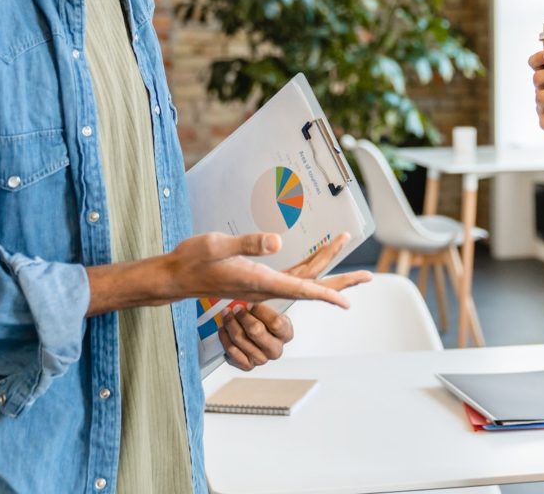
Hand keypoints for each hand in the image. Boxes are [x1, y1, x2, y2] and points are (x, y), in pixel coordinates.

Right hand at [161, 231, 370, 307]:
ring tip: (346, 248)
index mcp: (259, 281)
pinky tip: (318, 259)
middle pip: (310, 285)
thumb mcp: (217, 245)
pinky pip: (291, 276)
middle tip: (367, 276)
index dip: (325, 294)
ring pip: (303, 279)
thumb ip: (247, 244)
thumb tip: (278, 241)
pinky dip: (308, 267)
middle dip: (339, 281)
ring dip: (327, 268)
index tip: (347, 301)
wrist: (177, 276)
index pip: (300, 289)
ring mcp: (263, 285)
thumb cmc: (194, 259)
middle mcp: (266, 287)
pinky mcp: (259, 279)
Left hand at [219, 303, 290, 370]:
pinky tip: (224, 329)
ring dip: (230, 324)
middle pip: (256, 331)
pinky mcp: (247, 365)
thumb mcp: (272, 307)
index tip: (251, 302)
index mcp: (286, 333)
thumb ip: (268, 300)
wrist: (256, 336)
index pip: (276, 322)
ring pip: (240, 339)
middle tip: (237, 308)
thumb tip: (258, 291)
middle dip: (243, 316)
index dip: (260, 311)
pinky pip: (232, 351)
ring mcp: (262, 359)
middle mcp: (275, 349)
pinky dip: (225, 338)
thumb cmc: (264, 320)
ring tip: (227, 314)